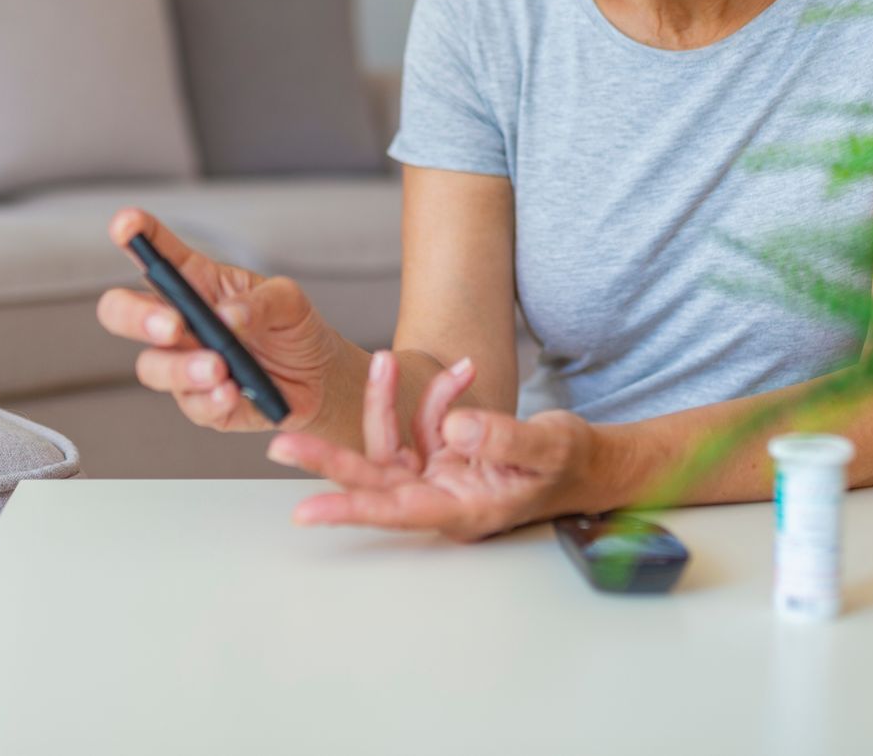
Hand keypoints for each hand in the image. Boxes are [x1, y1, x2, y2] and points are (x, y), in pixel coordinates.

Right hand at [97, 208, 342, 432]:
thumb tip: (228, 316)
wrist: (318, 380)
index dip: (135, 236)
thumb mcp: (289, 300)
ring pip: (152, 366)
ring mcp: (184, 363)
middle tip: (172, 325)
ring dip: (183, 368)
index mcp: (195, 282)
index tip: (126, 225)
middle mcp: (180, 322)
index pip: (156, 253)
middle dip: (135, 316)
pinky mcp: (199, 402)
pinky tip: (232, 392)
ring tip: (221, 368)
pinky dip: (211, 398)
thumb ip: (261, 302)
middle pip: (123, 312)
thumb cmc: (293, 328)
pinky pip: (191, 404)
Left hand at [265, 349, 594, 542]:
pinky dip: (436, 394)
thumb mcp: (548, 447)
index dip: (349, 509)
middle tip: (282, 443)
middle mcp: (442, 497)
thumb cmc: (573, 464)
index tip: (304, 511)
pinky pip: (422, 422)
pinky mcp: (444, 455)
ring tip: (407, 361)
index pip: (395, 510)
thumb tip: (456, 427)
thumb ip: (502, 439)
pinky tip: (461, 371)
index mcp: (463, 509)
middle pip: (373, 478)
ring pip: (393, 439)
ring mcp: (440, 476)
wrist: (590, 462)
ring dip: (393, 399)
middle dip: (329, 456)